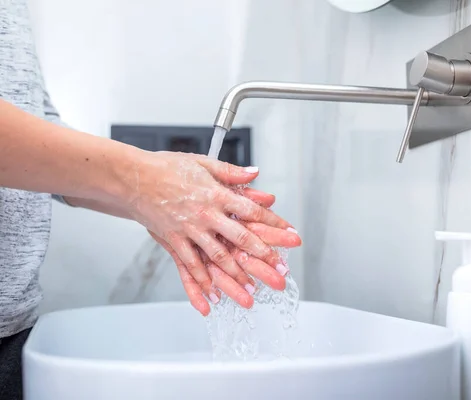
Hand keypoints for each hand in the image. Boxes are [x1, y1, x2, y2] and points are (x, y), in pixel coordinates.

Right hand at [127, 151, 300, 314]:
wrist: (134, 178)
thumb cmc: (167, 168)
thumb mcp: (204, 163)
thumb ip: (231, 172)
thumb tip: (256, 173)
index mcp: (217, 195)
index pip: (252, 211)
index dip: (274, 223)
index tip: (290, 233)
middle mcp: (206, 215)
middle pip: (240, 238)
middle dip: (263, 255)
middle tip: (280, 270)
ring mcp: (189, 230)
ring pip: (217, 257)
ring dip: (236, 275)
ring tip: (252, 291)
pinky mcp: (173, 240)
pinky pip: (189, 265)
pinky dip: (201, 283)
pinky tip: (212, 296)